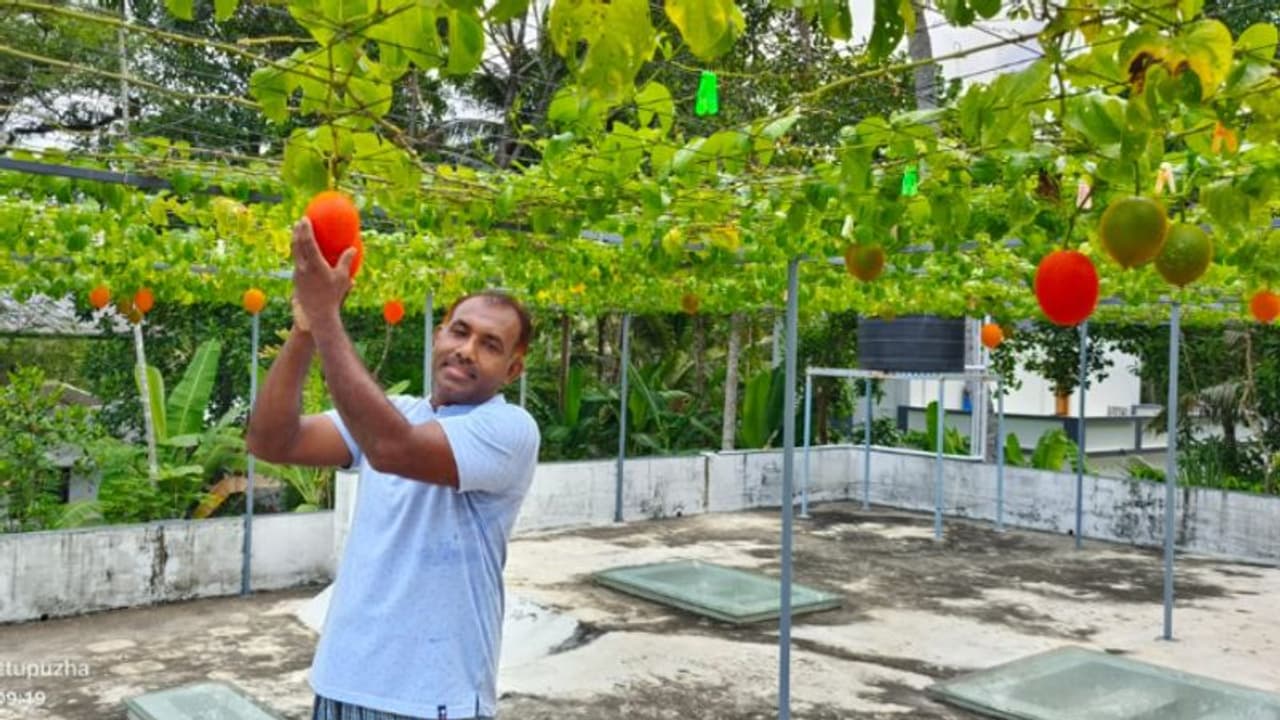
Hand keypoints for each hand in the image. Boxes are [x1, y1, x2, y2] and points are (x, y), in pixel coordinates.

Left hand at [291, 218, 355, 334]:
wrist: (318, 314)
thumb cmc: (333, 296)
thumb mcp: (343, 279)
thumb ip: (346, 262)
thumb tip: (352, 248)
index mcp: (314, 264)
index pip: (307, 243)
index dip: (305, 230)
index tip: (305, 219)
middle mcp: (302, 267)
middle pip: (296, 245)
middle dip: (297, 232)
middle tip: (299, 222)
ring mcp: (297, 274)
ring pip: (294, 254)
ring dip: (295, 242)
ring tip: (297, 234)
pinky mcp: (296, 280)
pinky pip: (296, 263)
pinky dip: (298, 254)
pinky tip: (302, 254)